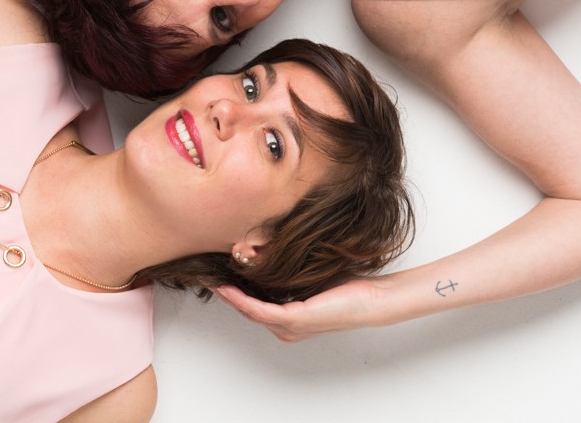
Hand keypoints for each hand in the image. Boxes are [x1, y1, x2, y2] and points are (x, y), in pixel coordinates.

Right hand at [212, 278, 382, 342]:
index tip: (218, 275)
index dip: (234, 293)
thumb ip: (289, 274)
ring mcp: (289, 327)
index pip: (255, 308)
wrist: (373, 300)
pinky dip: (241, 298)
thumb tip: (267, 252)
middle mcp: (286, 329)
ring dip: (228, 296)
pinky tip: (228, 288)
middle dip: (225, 293)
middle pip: (247, 311)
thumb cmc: (349, 289)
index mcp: (290, 322)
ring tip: (211, 280)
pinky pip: (258, 309)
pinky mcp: (294, 319)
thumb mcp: (310, 278)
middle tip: (207, 276)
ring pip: (249, 311)